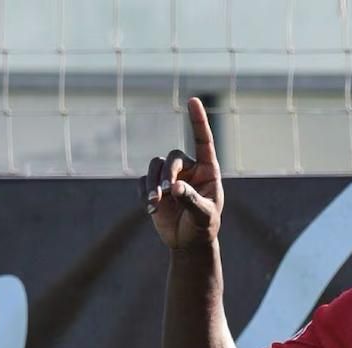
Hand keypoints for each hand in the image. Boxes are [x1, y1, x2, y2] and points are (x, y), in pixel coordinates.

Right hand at [142, 98, 223, 249]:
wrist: (188, 242)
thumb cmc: (202, 227)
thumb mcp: (203, 216)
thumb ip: (192, 200)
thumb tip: (175, 187)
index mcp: (208, 170)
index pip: (203, 141)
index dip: (198, 121)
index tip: (193, 100)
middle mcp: (188, 169)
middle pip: (172, 157)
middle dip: (167, 173)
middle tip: (168, 193)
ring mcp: (170, 176)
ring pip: (155, 166)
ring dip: (153, 184)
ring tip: (155, 205)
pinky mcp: (154, 186)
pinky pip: (143, 181)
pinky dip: (144, 193)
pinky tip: (151, 209)